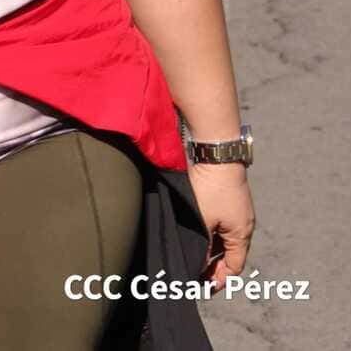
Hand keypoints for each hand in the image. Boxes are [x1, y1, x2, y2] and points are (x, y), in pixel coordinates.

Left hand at [188, 162, 255, 292]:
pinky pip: (224, 225)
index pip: (235, 266)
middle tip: (197, 273)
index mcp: (242, 234)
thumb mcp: (204, 221)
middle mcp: (245, 225)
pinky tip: (199, 234)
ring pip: (226, 239)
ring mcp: (239, 211)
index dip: (220, 278)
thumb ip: (203, 246)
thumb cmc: (211, 188)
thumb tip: (199, 265)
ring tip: (195, 255)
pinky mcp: (231, 200)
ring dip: (212, 249)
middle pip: (231, 254)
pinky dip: (213, 234)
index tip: (205, 285)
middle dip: (215, 265)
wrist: (217, 154)